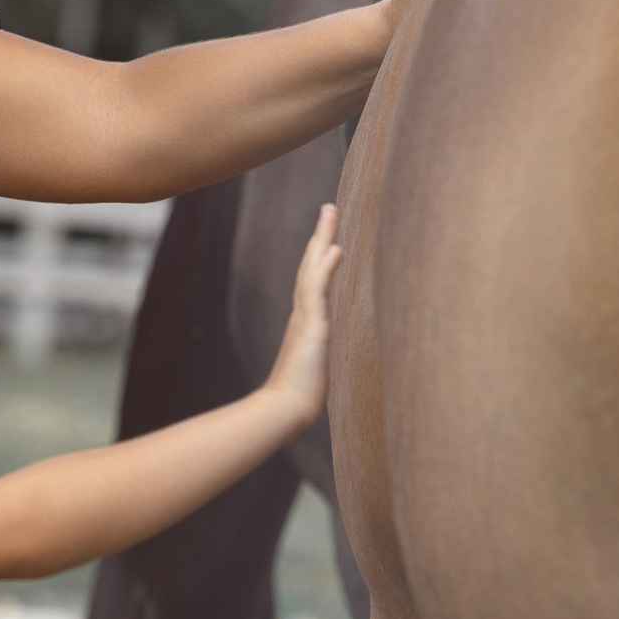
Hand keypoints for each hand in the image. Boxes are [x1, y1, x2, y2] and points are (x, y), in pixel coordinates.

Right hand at [263, 204, 341, 427]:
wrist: (284, 410)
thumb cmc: (299, 396)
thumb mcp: (314, 368)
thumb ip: (316, 356)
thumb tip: (318, 355)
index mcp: (306, 322)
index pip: (314, 281)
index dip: (320, 257)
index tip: (329, 235)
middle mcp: (303, 314)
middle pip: (311, 265)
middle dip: (321, 236)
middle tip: (328, 208)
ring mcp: (306, 318)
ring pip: (313, 269)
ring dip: (322, 239)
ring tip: (330, 213)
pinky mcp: (311, 327)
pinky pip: (318, 290)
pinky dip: (325, 268)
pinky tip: (335, 248)